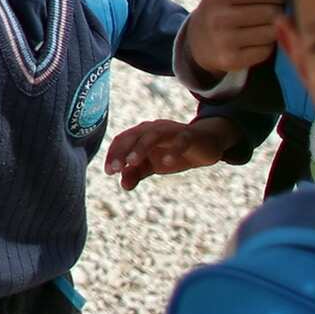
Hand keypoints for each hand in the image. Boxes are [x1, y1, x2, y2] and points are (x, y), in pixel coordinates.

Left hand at [105, 116, 236, 191]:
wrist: (205, 145)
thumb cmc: (174, 153)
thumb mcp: (154, 166)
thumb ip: (137, 173)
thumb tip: (123, 185)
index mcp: (142, 134)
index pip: (122, 140)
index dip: (113, 154)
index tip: (109, 172)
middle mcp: (154, 128)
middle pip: (134, 136)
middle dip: (122, 151)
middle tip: (115, 169)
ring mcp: (171, 130)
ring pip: (153, 135)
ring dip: (141, 148)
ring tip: (132, 162)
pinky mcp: (189, 136)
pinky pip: (180, 141)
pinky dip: (173, 150)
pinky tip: (166, 163)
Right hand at [185, 0, 284, 75]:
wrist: (197, 42)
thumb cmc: (222, 7)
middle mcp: (218, 17)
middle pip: (271, 12)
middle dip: (277, 11)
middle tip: (273, 11)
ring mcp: (223, 40)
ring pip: (271, 32)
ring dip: (274, 29)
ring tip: (265, 26)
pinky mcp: (230, 60)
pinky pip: (265, 51)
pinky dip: (266, 46)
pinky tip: (257, 41)